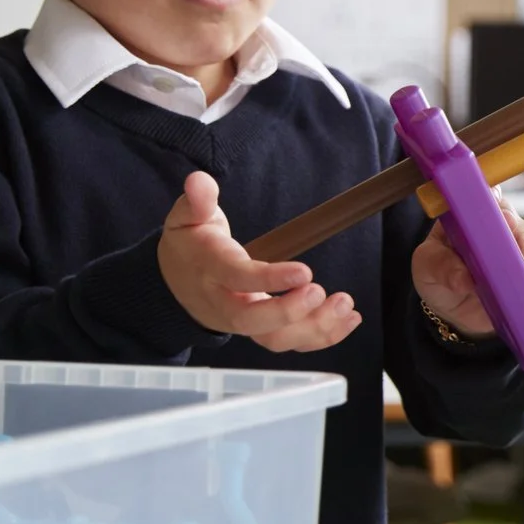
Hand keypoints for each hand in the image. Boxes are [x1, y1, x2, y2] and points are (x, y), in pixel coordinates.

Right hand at [158, 171, 360, 351]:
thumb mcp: (185, 217)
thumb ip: (197, 201)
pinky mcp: (259, 331)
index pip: (237, 278)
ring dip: (314, 328)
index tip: (305, 271)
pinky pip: (289, 342)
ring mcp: (241, 322)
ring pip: (274, 339)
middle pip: (252, 321)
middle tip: (321, 291)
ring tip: (345, 305)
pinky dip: (321, 336)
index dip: (270, 279)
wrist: (174, 284)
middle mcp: (224, 303)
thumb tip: (200, 181)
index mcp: (209, 269)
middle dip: (290, 312)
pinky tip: (349, 319)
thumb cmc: (190, 245)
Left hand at [413, 195, 523, 336]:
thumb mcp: (427, 266)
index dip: (497, 204)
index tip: (502, 216)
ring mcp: (516, 248)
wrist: (450, 305)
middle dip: (522, 242)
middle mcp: (499, 226)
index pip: (487, 201)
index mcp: (471, 214)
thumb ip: (442, 267)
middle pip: (517, 225)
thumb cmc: (436, 273)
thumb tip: (464, 280)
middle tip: (522, 257)